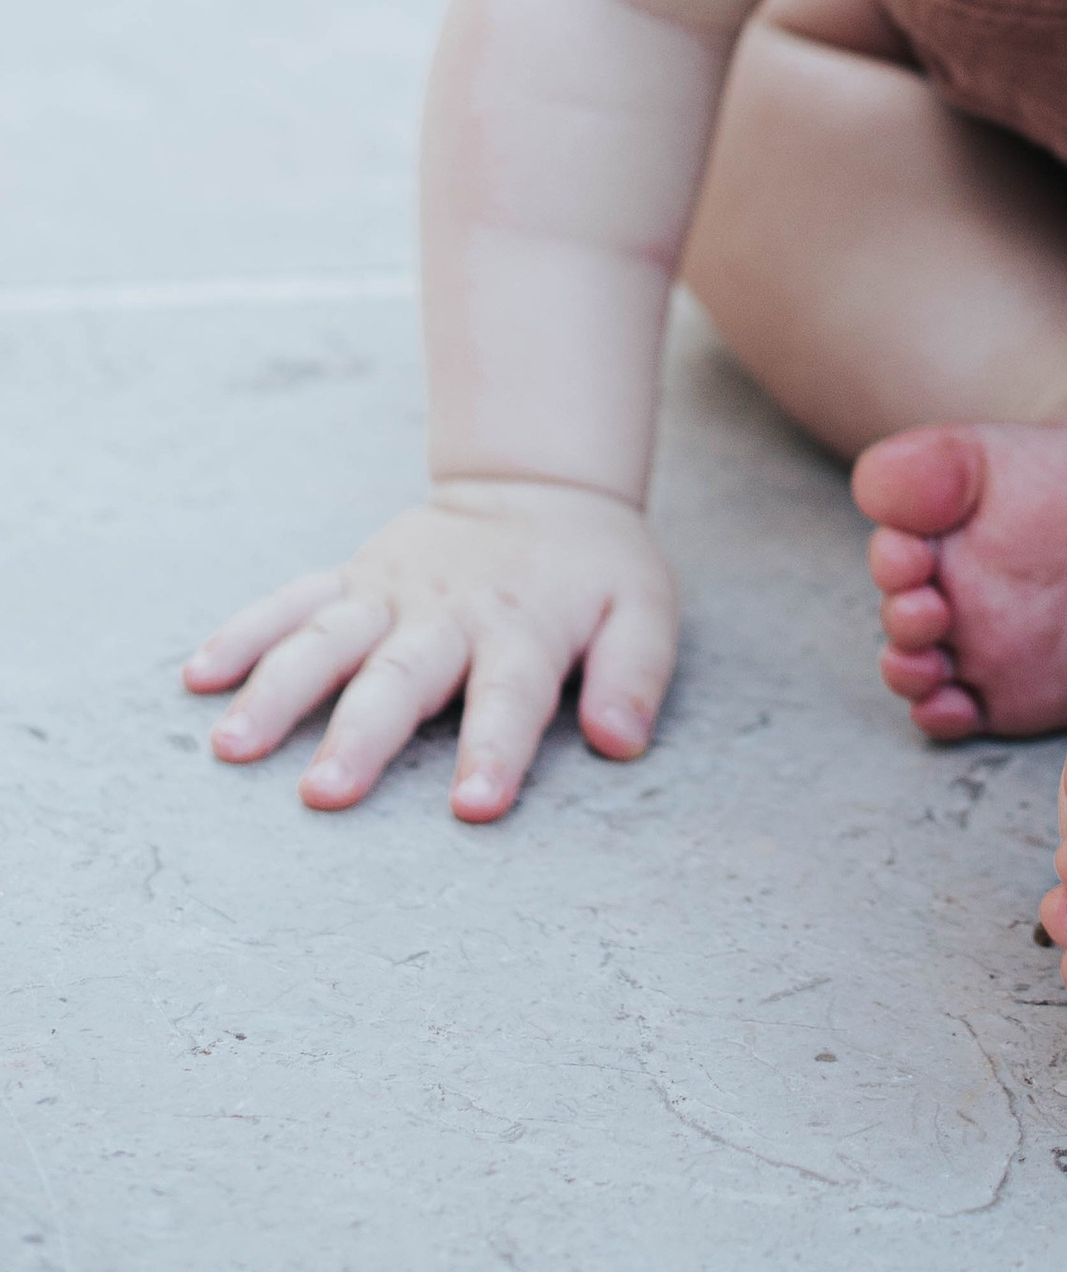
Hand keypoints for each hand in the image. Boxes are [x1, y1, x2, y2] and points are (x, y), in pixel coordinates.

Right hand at [182, 479, 678, 822]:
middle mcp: (449, 612)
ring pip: (326, 639)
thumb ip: (635, 673)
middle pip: (400, 676)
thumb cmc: (593, 570)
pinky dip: (244, 632)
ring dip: (278, 689)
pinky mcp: (353, 578)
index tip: (473, 806)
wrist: (539, 485)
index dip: (495, 749)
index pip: (511, 695)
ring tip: (232, 746)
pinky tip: (200, 676)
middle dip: (361, 735)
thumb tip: (620, 739)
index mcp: (525, 628)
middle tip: (323, 795)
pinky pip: (291, 602)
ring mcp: (391, 592)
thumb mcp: (643, 611)